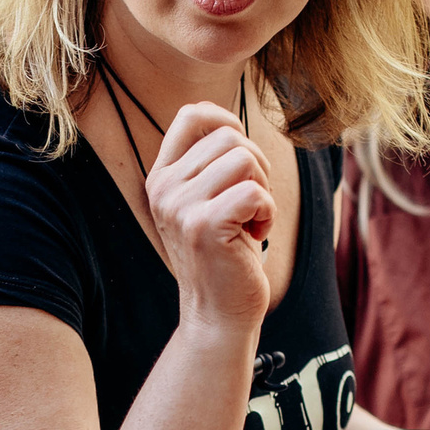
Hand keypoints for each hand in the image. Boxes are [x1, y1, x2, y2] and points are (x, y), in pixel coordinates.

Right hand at [146, 101, 274, 343]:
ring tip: (253, 219)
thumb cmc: (225, 254)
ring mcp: (180, 207)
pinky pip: (254, 191)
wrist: (218, 313)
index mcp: (161, 178)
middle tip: (252, 203)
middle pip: (230, 137)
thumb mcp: (208, 202)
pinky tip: (257, 233)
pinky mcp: (204, 226)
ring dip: (263, 189)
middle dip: (257, 166)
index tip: (243, 150)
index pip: (190, 115)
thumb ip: (211, 165)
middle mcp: (164, 189)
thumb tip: (230, 123)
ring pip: (245, 159)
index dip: (225, 119)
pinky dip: (268, 211)